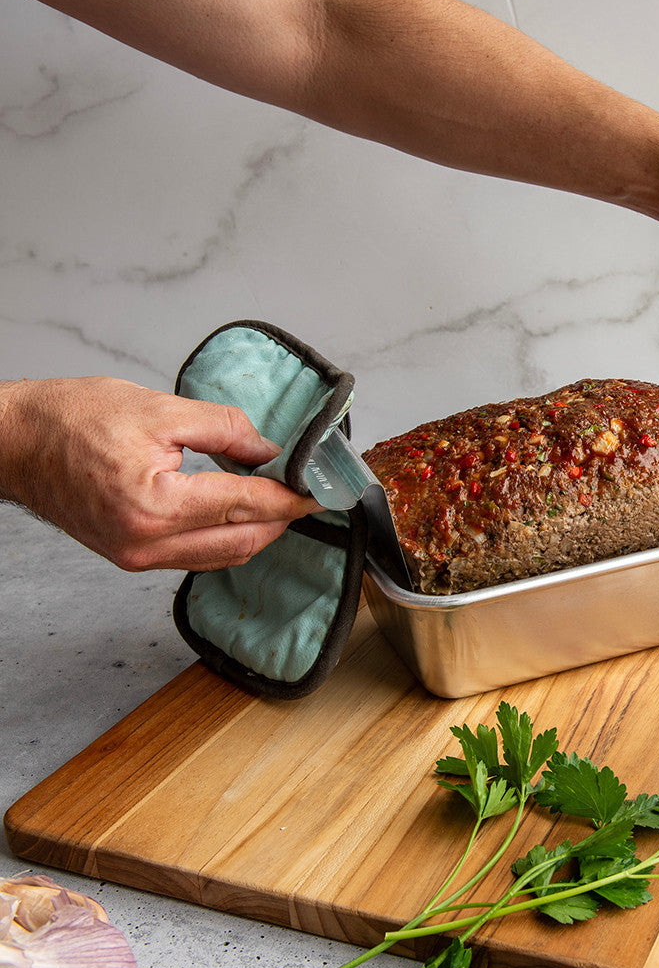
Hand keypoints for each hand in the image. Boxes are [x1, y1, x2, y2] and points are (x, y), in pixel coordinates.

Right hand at [0, 377, 321, 571]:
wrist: (16, 443)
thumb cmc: (73, 419)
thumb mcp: (160, 409)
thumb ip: (225, 430)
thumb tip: (268, 452)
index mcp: (155, 504)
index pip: (245, 506)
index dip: (289, 499)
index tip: (319, 492)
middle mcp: (146, 542)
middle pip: (241, 541)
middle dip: (280, 519)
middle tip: (305, 495)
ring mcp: (137, 556)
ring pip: (222, 556)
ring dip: (256, 532)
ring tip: (277, 502)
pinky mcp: (131, 557)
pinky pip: (195, 558)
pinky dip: (225, 539)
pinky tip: (239, 514)